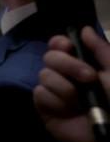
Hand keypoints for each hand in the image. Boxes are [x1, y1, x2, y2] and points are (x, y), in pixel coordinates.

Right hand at [34, 27, 109, 141]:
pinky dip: (56, 102)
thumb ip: (101, 49)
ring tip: (81, 102)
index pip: (58, 44)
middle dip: (68, 65)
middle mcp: (64, 75)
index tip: (68, 46)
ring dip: (65, 88)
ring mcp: (53, 91)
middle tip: (89, 78)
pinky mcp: (44, 107)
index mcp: (80, 64)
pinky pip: (40, 94)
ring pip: (44, 75)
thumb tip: (83, 29)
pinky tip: (68, 112)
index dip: (59, 42)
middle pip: (49, 57)